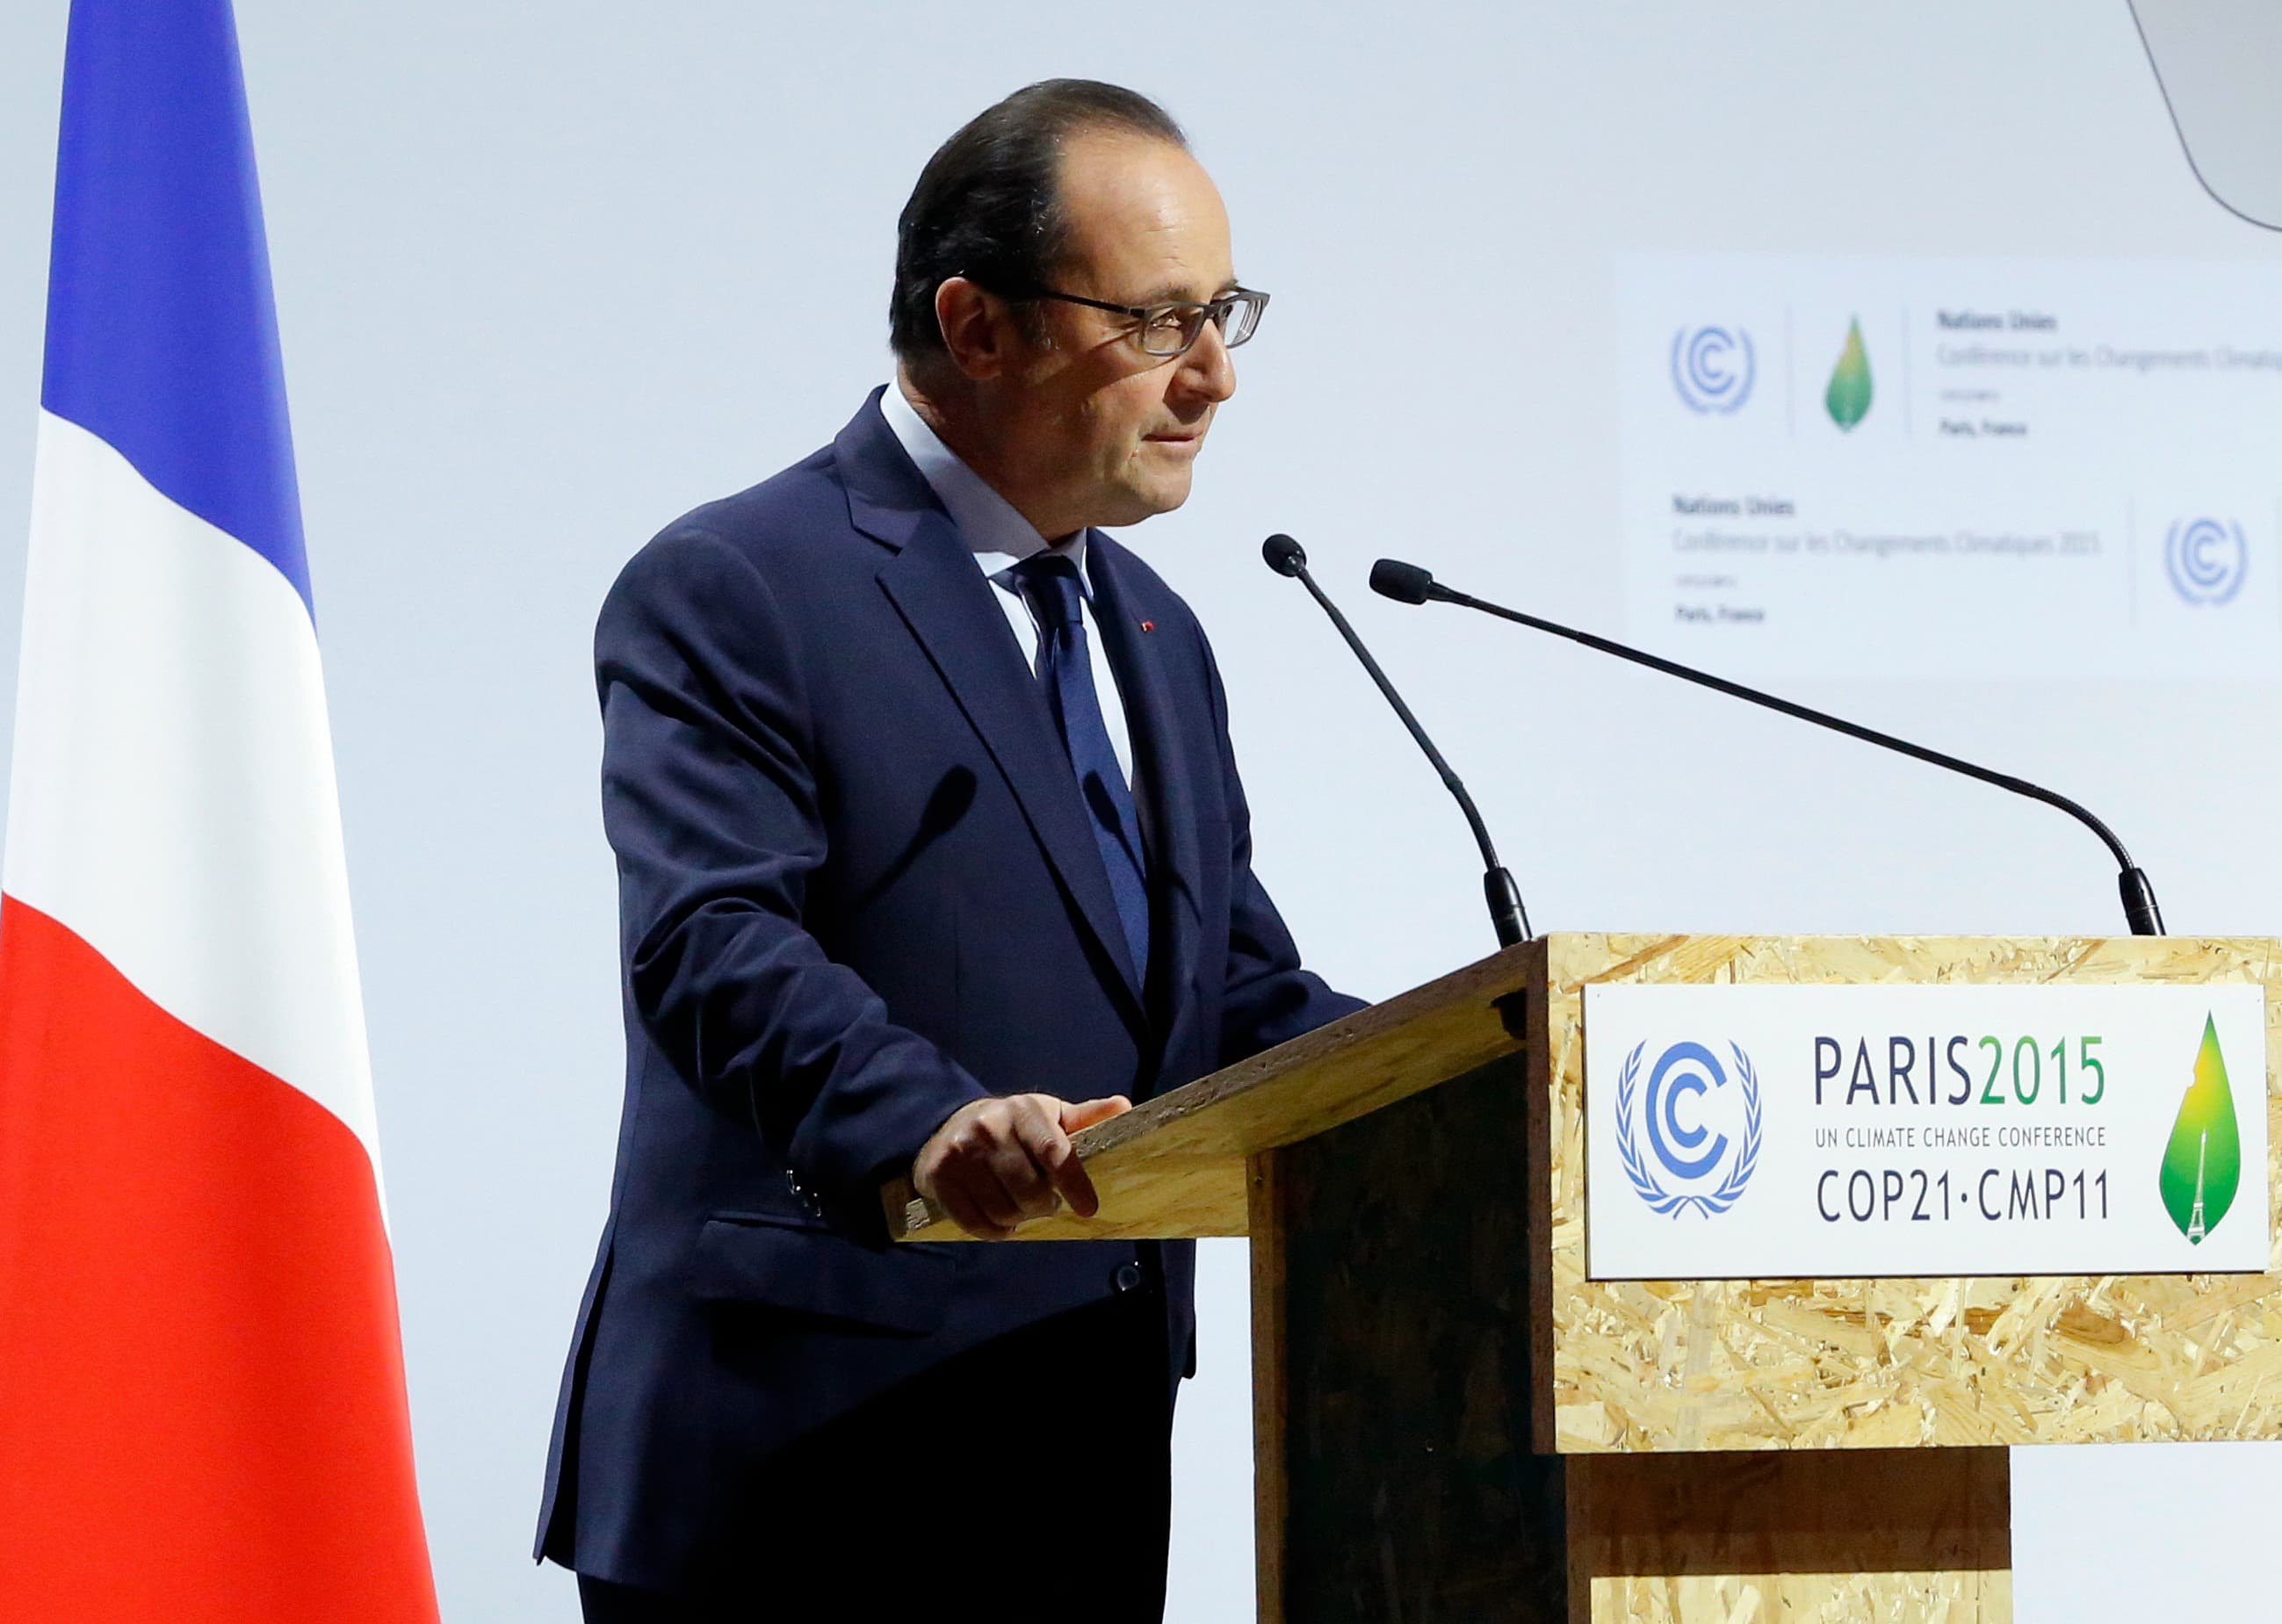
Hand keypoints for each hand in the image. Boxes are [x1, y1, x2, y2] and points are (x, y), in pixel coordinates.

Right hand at [912, 1093, 1131, 1238]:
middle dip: (1043, 1206)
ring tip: (1020, 1207)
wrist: (947, 1125)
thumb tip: (1124, 1107)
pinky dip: (994, 1231)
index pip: (1054, 1152)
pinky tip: (1000, 1220)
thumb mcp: (1048, 1116)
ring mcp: (961, 1153)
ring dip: (1018, 1219)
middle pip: (1029, 1191)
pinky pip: (975, 1223)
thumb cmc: (1012, 1125)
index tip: (1088, 1208)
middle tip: (1045, 1202)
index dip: (1074, 1184)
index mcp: (1023, 1111)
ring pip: (1003, 1210)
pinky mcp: (939, 1177)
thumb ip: (1085, 1117)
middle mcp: (990, 1128)